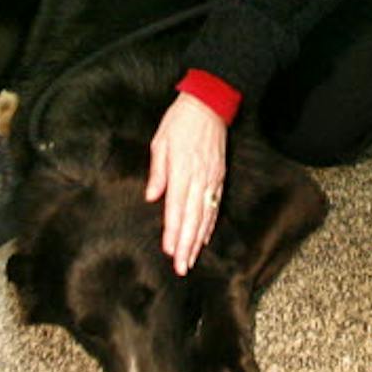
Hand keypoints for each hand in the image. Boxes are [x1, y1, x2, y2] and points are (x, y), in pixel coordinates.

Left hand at [146, 93, 227, 276]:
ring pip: (205, 215)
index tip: (170, 252)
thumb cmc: (180, 121)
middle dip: (187, 245)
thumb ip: (157, 171)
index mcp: (182, 170)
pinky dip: (210, 223)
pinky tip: (205, 237)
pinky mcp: (219, 176)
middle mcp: (199, 178)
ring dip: (199, 239)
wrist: (209, 103)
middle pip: (193, 218)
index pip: (177, 208)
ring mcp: (211, 178)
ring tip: (192, 259)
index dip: (174, 232)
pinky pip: (215, 204)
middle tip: (182, 267)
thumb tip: (151, 197)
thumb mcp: (160, 142)